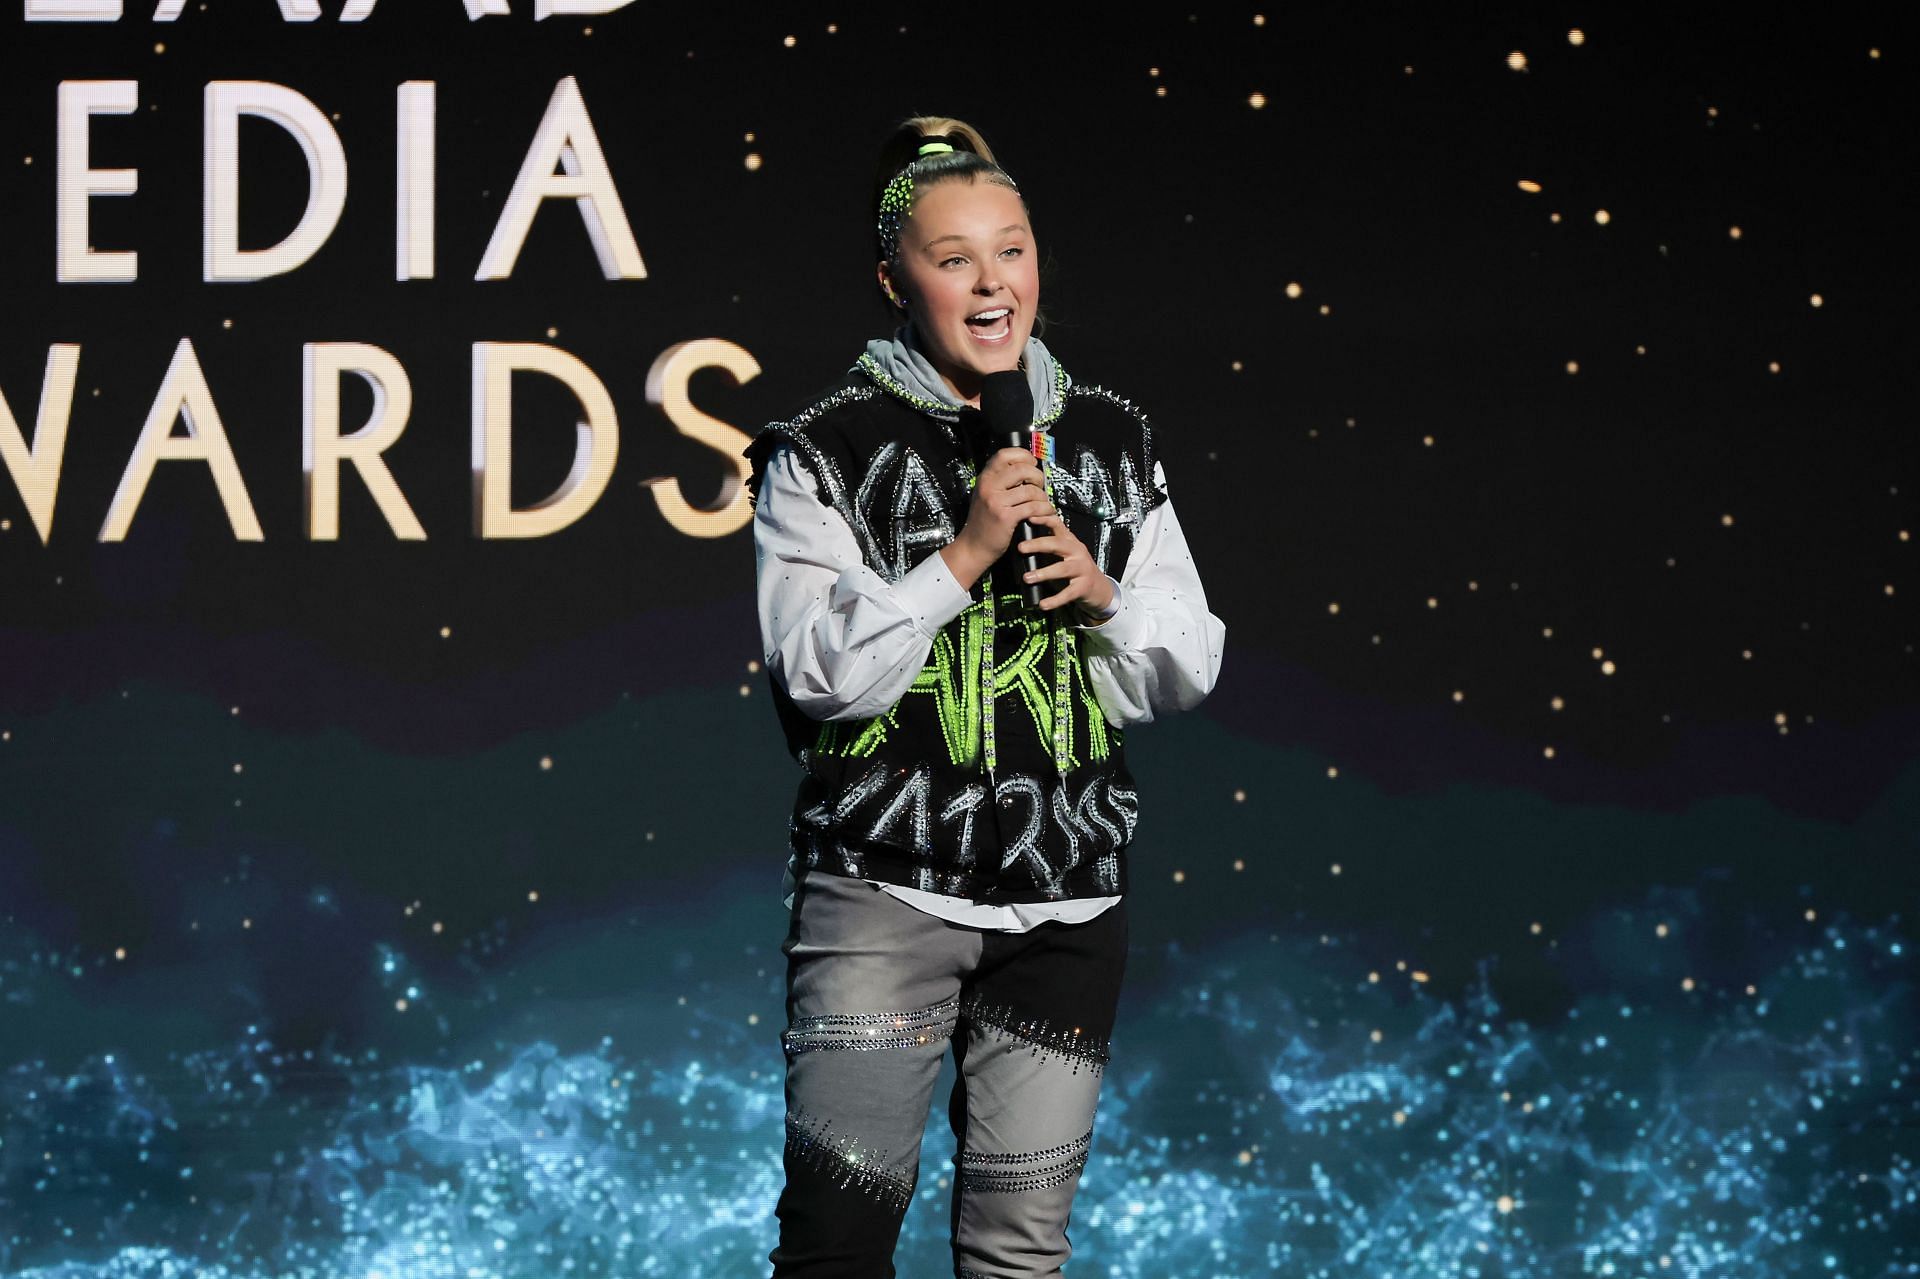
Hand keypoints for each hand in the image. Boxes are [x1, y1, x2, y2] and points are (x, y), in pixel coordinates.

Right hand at [943, 447, 1053, 588]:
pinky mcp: (1005, 517)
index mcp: (985, 478)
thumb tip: (1026, 470)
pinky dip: (1044, 509)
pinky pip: (1033, 507)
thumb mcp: (986, 495)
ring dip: (1043, 497)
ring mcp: (996, 501)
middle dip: (1037, 476)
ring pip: (1030, 490)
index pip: (1005, 454)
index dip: (1023, 455)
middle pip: (1022, 469)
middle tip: (1039, 486)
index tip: (1032, 464)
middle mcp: (988, 486)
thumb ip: (1001, 482)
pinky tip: (1046, 513)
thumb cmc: (984, 522)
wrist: (973, 547)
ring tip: (1043, 503)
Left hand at [1018, 512, 1113, 614]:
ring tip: (1027, 578)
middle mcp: (1077, 552)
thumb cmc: (1076, 570)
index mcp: (1070, 542)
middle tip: (1021, 548)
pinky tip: (1043, 604)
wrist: (1099, 589)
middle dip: (1038, 544)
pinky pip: (1067, 594)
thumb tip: (1020, 543)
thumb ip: (1049, 547)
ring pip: (1062, 568)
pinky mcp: (1083, 587)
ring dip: (1043, 573)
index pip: (1058, 525)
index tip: (1029, 517)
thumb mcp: (1065, 554)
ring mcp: (1082, 569)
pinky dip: (1054, 600)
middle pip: (1058, 544)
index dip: (1044, 520)